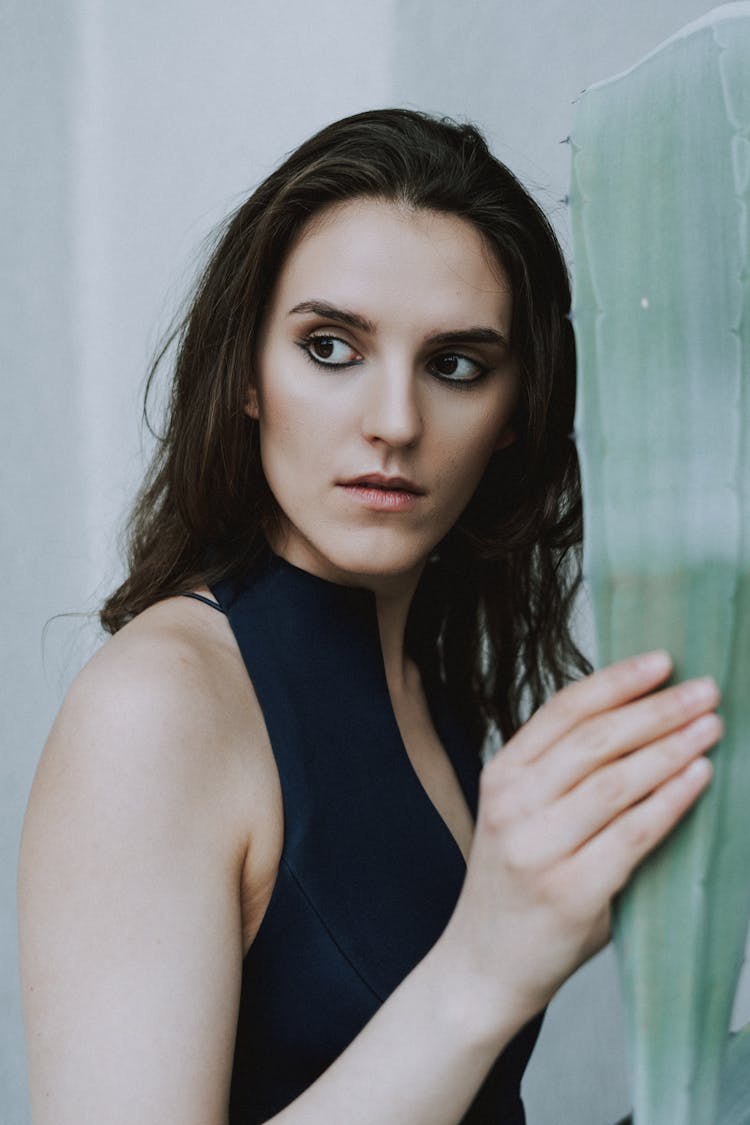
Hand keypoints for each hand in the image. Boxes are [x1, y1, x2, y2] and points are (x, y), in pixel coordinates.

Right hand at [444, 651, 719, 1030]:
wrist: (484, 966)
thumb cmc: (515, 886)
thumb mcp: (521, 816)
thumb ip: (566, 778)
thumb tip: (649, 726)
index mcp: (500, 776)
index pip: (563, 711)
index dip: (616, 681)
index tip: (662, 662)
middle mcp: (513, 805)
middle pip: (596, 740)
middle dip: (657, 710)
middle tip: (705, 691)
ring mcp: (538, 849)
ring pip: (617, 781)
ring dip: (672, 748)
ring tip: (711, 727)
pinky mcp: (572, 891)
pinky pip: (633, 833)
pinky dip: (671, 800)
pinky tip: (699, 777)